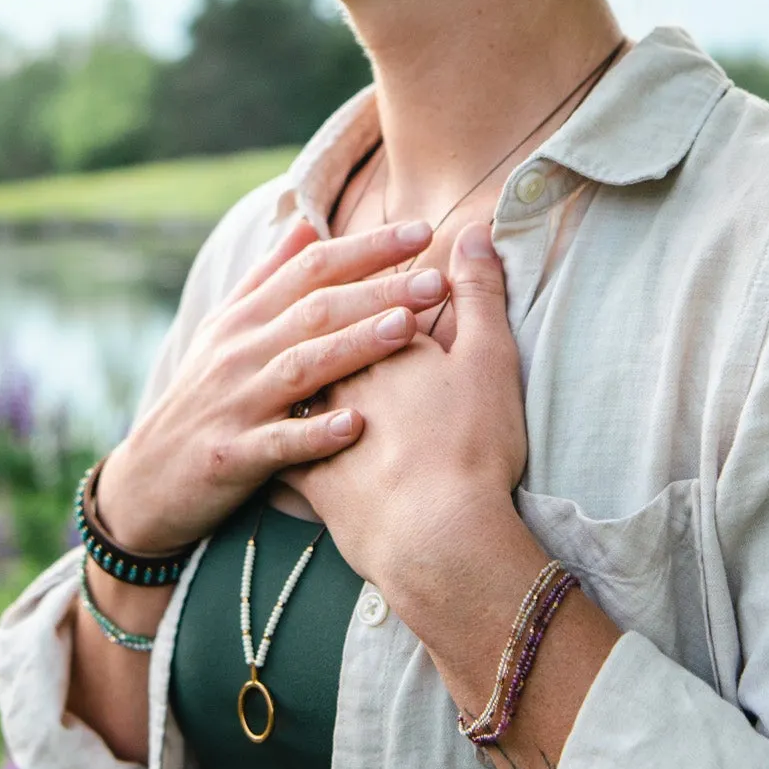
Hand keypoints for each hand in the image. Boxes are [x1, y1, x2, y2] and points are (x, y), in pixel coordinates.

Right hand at [94, 217, 452, 554]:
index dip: (365, 248)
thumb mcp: (224, 332)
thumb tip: (307, 225)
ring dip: (354, 346)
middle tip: (437, 280)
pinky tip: (356, 426)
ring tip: (406, 329)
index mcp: (246, 319)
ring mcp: (236, 403)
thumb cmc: (201, 398)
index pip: (310, 268)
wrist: (145, 480)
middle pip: (315, 310)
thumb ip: (268, 278)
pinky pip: (279, 444)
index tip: (422, 230)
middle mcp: (241, 352)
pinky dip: (315, 435)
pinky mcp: (232, 456)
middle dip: (377, 291)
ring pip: (301, 367)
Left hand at [282, 222, 528, 598]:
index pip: (370, 301)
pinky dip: (284, 445)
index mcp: (379, 344)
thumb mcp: (490, 359)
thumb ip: (481, 294)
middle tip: (342, 324)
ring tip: (304, 377)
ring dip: (299, 381)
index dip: (380, 289)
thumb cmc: (471, 445)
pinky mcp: (310, 484)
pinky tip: (279, 447)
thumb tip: (475, 231)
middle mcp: (339, 380)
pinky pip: (285, 458)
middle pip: (325, 338)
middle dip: (331, 324)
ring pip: (296, 392)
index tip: (390, 285)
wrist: (435, 536)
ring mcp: (318, 431)